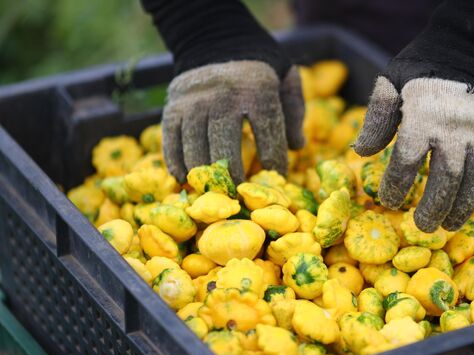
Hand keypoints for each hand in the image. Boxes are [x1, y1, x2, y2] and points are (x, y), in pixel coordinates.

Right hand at [162, 61, 304, 183]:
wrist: (216, 38)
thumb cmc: (258, 67)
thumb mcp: (286, 79)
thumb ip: (294, 111)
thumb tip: (298, 147)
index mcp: (256, 90)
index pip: (268, 136)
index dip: (275, 162)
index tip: (277, 177)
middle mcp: (222, 96)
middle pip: (225, 150)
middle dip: (235, 177)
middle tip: (241, 193)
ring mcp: (193, 103)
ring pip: (196, 151)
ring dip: (205, 176)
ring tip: (215, 192)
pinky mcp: (172, 107)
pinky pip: (171, 143)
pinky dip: (177, 164)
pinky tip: (186, 178)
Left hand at [354, 76, 473, 232]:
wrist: (464, 52)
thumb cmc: (419, 73)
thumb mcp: (390, 85)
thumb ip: (378, 118)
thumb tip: (360, 152)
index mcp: (424, 115)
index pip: (408, 158)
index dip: (397, 184)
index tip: (389, 200)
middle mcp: (456, 128)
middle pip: (447, 176)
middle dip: (434, 206)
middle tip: (422, 226)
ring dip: (463, 206)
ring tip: (448, 226)